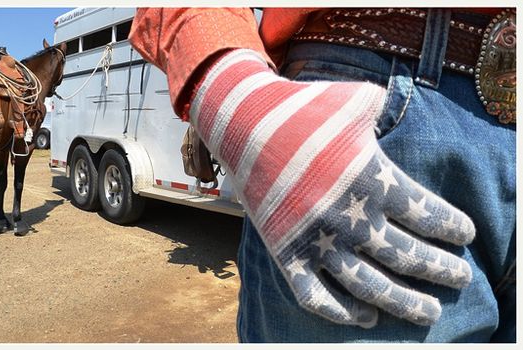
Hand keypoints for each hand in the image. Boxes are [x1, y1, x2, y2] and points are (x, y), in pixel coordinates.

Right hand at [189, 49, 474, 327]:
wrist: (244, 123)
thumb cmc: (302, 108)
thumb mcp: (356, 100)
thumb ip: (387, 110)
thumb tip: (400, 109)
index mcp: (372, 179)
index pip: (427, 214)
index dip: (451, 227)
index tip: (465, 236)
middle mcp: (349, 217)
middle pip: (407, 256)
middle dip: (440, 270)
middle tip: (460, 279)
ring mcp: (316, 240)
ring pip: (370, 286)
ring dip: (404, 303)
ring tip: (429, 312)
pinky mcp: (285, 253)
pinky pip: (316, 296)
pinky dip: (342, 313)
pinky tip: (365, 317)